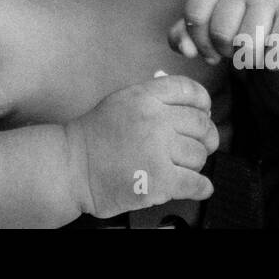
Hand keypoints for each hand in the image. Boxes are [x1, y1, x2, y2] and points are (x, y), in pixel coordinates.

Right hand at [63, 75, 217, 219]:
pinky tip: (198, 187)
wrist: (73, 167)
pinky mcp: (160, 181)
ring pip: (199, 155)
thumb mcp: (122, 101)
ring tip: (181, 167)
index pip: (189, 91)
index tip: (204, 112)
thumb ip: (154, 99)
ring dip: (195, 164)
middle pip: (201, 124)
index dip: (202, 102)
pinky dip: (201, 187)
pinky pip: (196, 183)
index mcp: (145, 96)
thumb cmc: (95, 136)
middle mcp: (155, 119)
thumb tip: (189, 104)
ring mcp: (158, 150)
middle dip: (205, 137)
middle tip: (200, 145)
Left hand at [169, 0, 278, 66]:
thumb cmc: (240, 25)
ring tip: (253, 52)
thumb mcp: (207, 26)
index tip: (210, 51)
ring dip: (248, 59)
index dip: (199, 42)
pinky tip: (273, 55)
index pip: (195, 14)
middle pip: (221, 32)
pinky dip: (271, 62)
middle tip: (235, 50)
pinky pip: (276, 51)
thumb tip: (185, 50)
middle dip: (225, 51)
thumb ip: (184, 36)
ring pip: (248, 44)